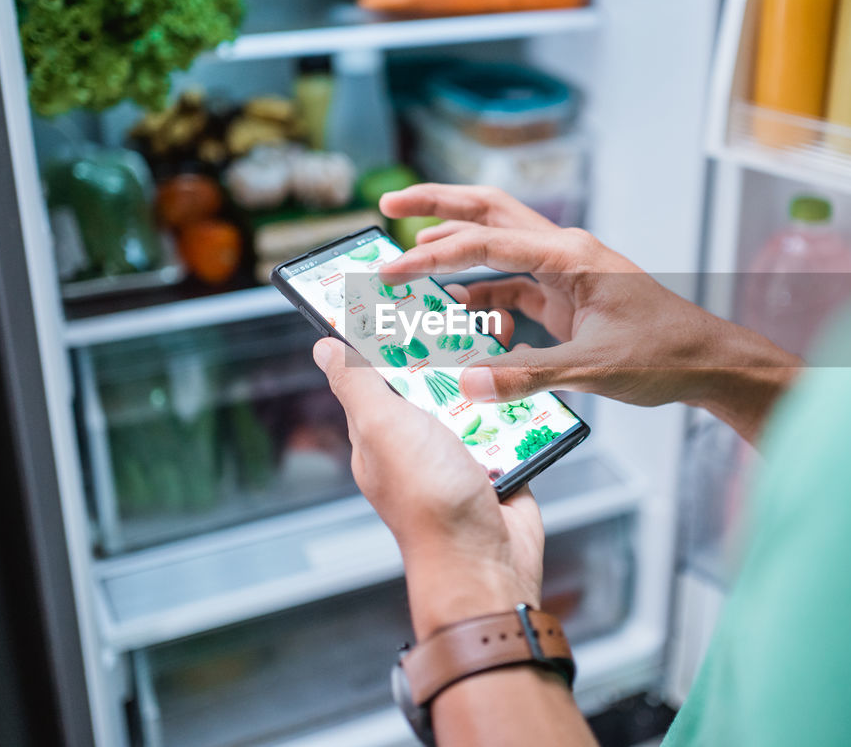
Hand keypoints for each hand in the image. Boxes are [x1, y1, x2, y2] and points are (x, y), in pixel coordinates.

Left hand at [313, 327, 541, 640]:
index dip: (385, 329)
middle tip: (465, 306)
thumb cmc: (429, 500)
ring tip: (503, 334)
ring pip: (474, 391)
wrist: (487, 560)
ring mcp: (460, 449)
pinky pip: (510, 419)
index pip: (375, 366)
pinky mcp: (500, 460)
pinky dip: (518, 403)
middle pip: (431, 372)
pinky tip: (525, 379)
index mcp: (380, 429)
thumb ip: (357, 384)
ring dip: (488, 370)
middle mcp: (417, 437)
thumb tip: (324, 346)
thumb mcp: (383, 428)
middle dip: (448, 342)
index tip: (402, 290)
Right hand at [379, 185, 800, 438]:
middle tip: (388, 205)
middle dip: (438, 206)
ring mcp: (563, 273)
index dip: (433, 256)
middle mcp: (563, 252)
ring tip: (409, 263)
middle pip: (489, 213)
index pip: (487, 243)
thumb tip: (466, 383)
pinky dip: (481, 299)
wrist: (707, 361)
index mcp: (570, 256)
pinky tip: (458, 315)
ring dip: (455, 253)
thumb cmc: (664, 354)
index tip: (392, 269)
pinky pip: (511, 288)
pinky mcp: (565, 298)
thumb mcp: (594, 368)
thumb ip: (527, 375)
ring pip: (497, 248)